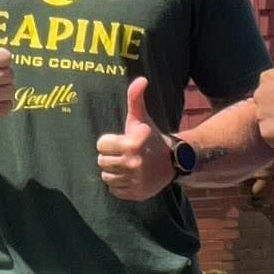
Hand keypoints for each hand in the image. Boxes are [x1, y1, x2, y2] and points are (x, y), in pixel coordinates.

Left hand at [96, 75, 173, 200]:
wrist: (172, 161)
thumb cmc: (150, 138)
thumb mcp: (142, 118)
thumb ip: (136, 98)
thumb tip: (141, 79)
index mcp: (132, 144)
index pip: (101, 145)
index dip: (109, 142)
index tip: (120, 141)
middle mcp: (133, 163)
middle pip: (101, 162)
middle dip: (110, 157)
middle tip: (122, 154)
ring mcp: (135, 180)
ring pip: (107, 177)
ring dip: (113, 172)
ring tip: (126, 165)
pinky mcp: (136, 193)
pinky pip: (114, 190)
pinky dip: (119, 185)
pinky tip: (129, 177)